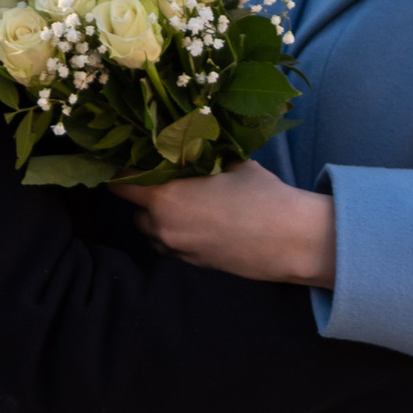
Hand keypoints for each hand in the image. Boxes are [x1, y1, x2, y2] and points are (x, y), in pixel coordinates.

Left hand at [114, 161, 335, 286]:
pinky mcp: (193, 265)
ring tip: (188, 205)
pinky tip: (203, 224)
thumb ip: (202, 158)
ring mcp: (177, 250)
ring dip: (161, 220)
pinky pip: (173, 247)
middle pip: (136, 212)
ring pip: (153, 233)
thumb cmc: (262, 195)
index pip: (121, 185)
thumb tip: (193, 147)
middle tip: (169, 183)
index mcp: (165, 199)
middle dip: (147, 197)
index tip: (133, 163)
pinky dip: (179, 235)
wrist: (291, 239)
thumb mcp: (231, 164)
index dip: (124, 172)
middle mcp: (163, 228)